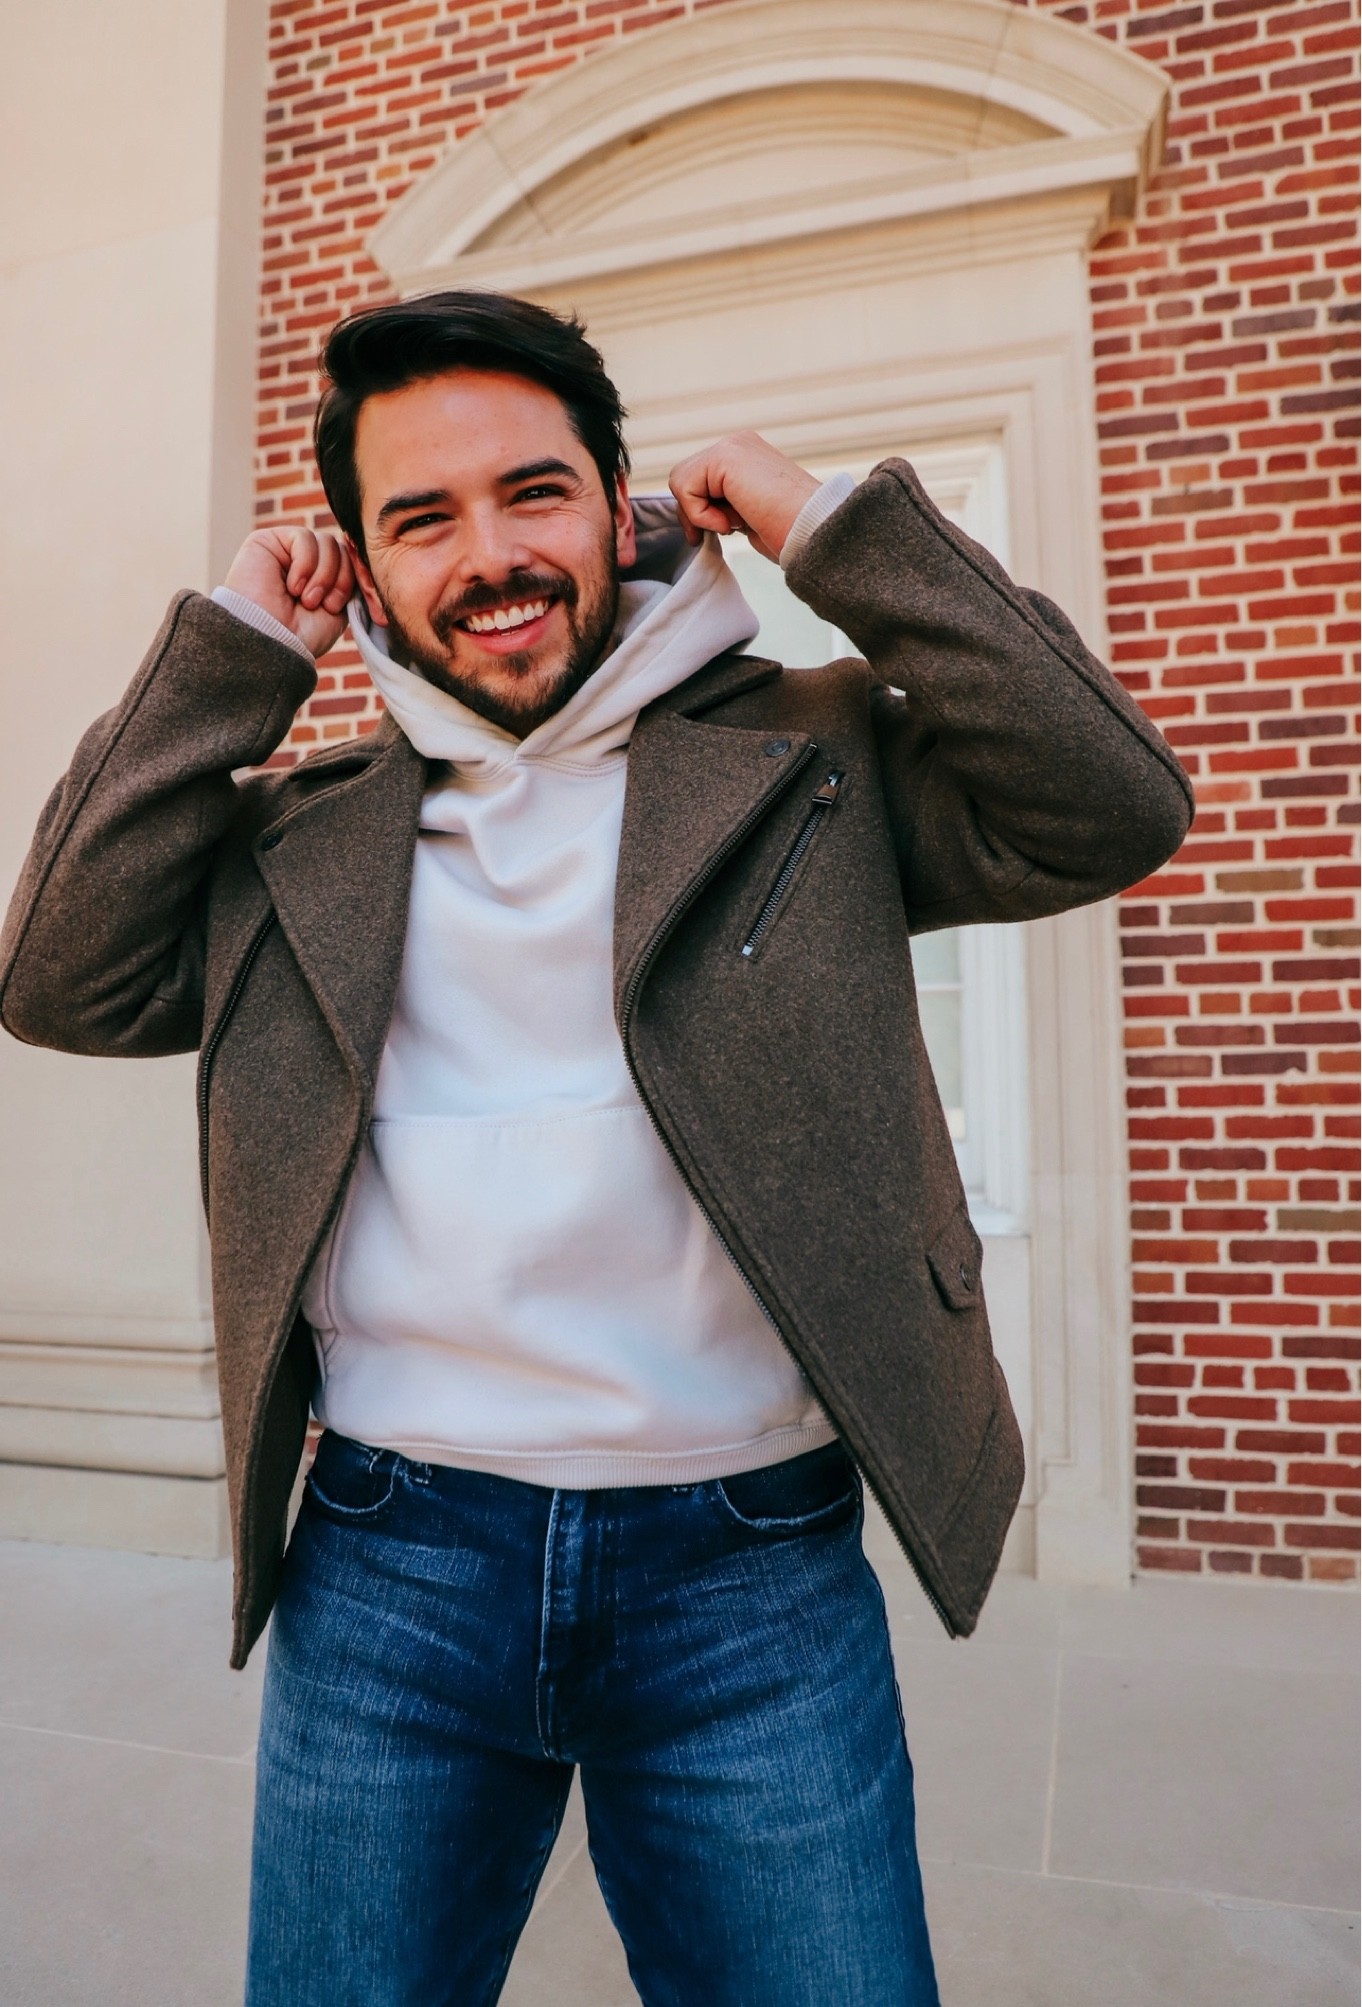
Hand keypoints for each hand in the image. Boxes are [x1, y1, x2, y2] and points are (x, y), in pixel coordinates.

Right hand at [221, 527, 356, 659]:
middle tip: (324, 605)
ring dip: (323, 575)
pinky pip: (304, 537)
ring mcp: (286, 550)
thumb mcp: (338, 608)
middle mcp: (304, 562)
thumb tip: (357, 554)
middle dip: (339, 578)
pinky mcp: (267, 541)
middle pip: (341, 548)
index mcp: (320, 579)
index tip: (336, 608)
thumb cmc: (303, 634)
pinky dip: (305, 564)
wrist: (272, 642)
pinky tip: (293, 587)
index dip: (351, 580)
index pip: (350, 560)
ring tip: (306, 600)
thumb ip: (347, 579)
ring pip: (326, 541)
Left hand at [668, 432, 818, 563]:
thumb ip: (724, 502)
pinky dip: (701, 514)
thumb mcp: (747, 512)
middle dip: (694, 512)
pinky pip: (685, 488)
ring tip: (736, 522)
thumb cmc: (789, 532)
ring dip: (701, 514)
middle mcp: (737, 444)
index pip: (698, 479)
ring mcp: (732, 446)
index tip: (719, 532)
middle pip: (684, 478)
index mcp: (745, 455)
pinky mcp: (725, 456)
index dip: (699, 511)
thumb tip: (690, 512)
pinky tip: (734, 521)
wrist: (813, 531)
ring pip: (680, 481)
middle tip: (724, 530)